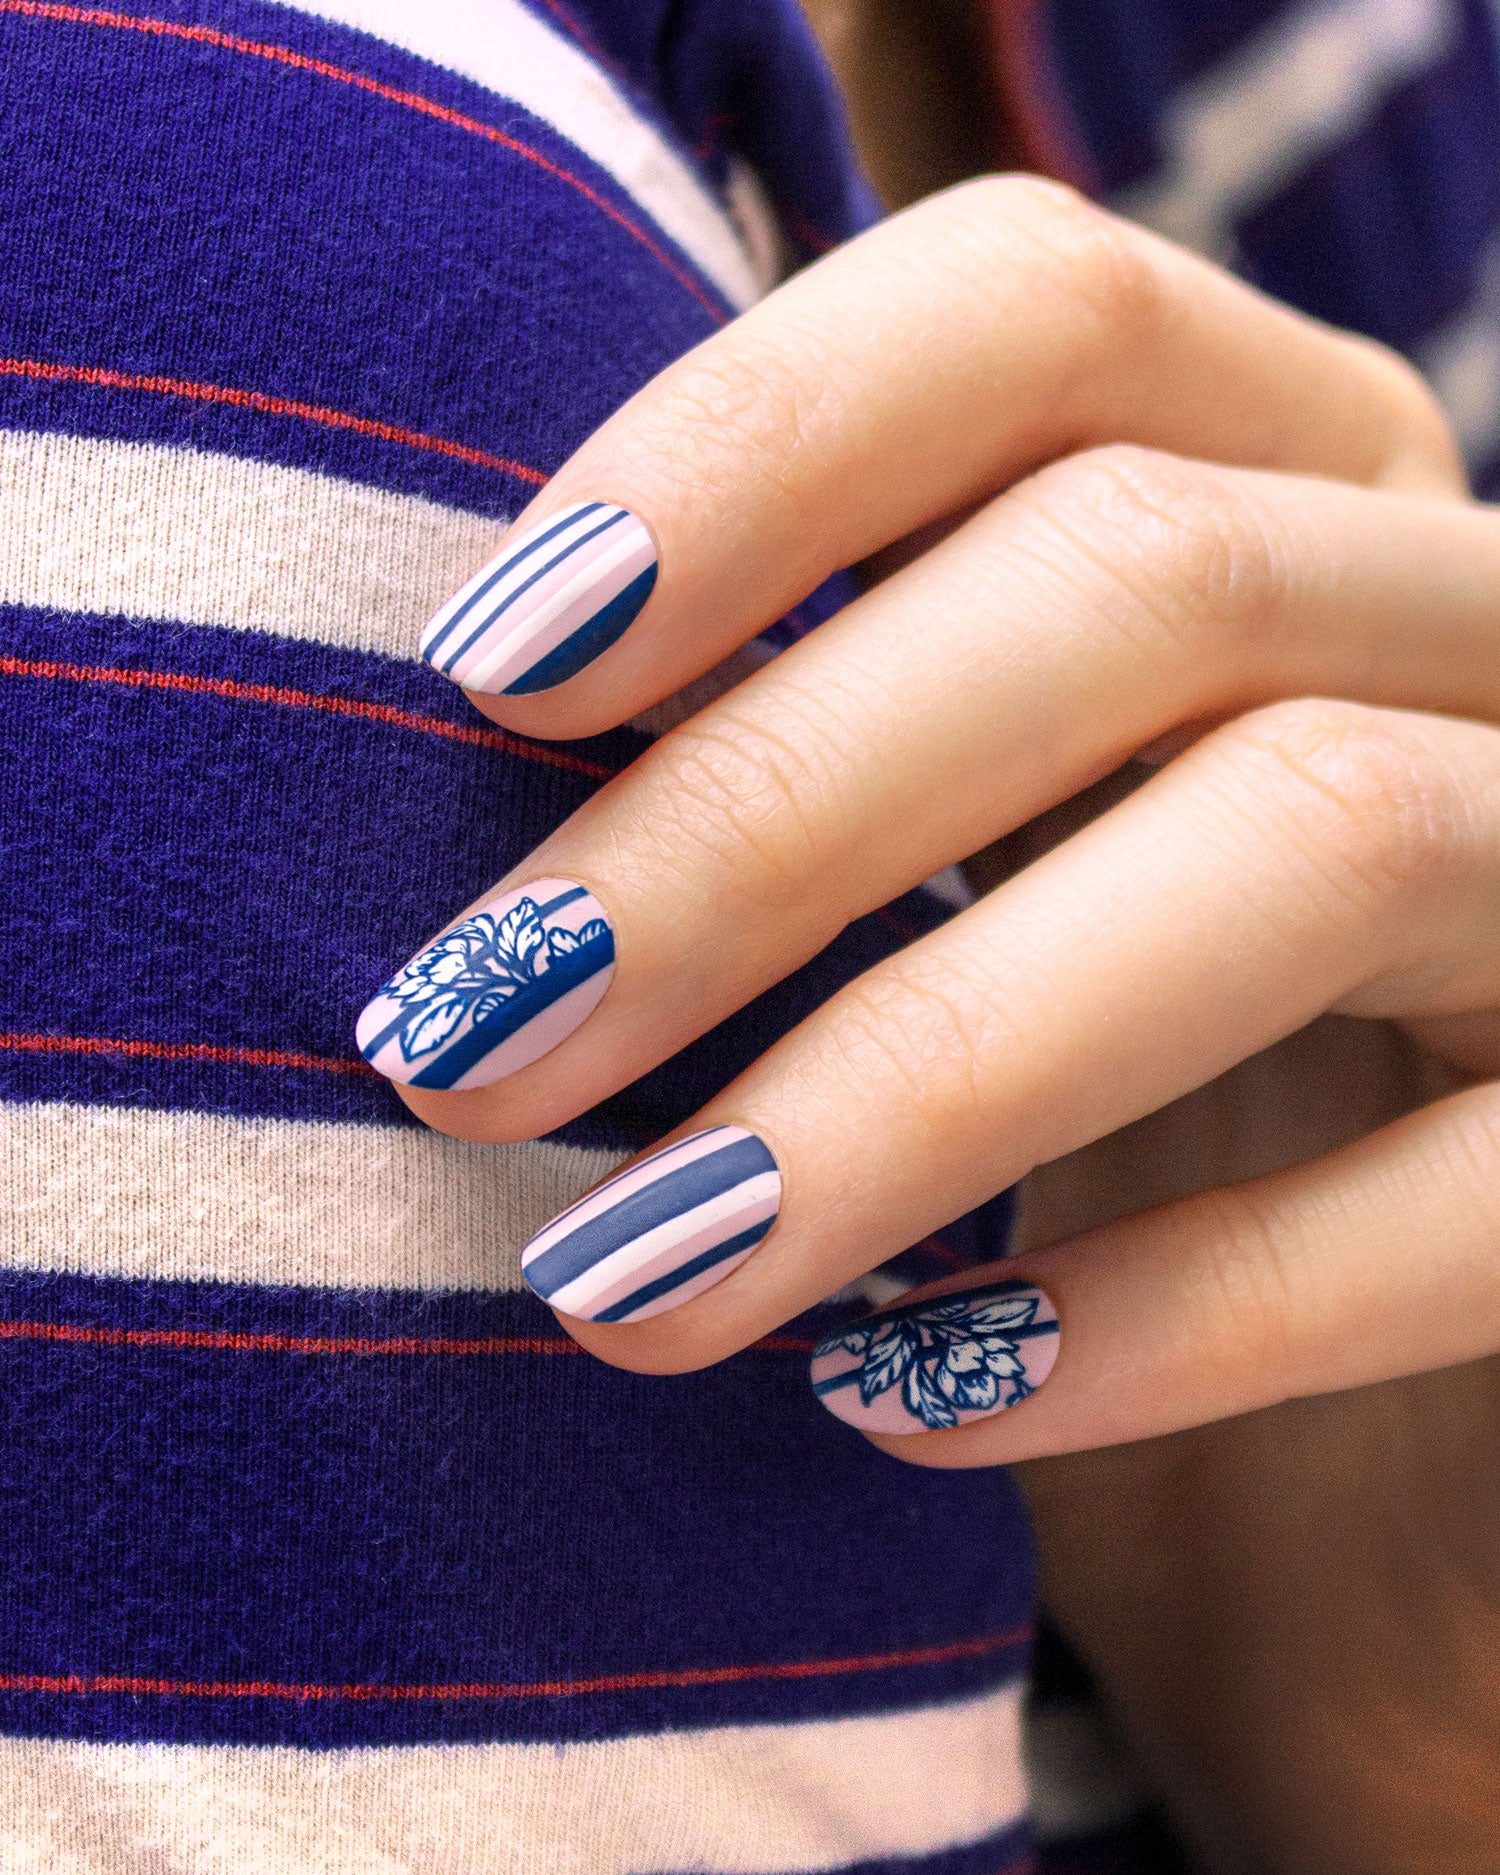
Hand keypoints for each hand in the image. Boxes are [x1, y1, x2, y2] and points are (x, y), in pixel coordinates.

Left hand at [358, 176, 1499, 1475]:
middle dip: (760, 814)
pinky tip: (900, 1401)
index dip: (757, 447)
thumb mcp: (960, 901)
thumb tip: (479, 809)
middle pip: (1139, 572)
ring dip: (923, 1067)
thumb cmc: (1102, 1135)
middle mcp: (1464, 616)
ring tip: (631, 1272)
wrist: (1344, 1458)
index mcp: (1276, 483)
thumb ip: (809, 781)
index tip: (490, 672)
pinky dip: (1183, 1308)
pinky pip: (1476, 1188)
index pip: (1039, 313)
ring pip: (1312, 832)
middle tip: (470, 1042)